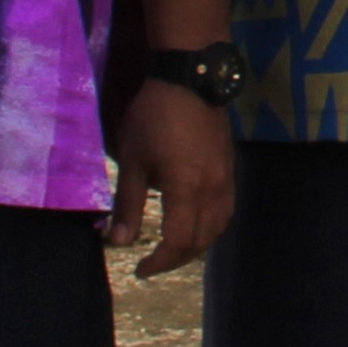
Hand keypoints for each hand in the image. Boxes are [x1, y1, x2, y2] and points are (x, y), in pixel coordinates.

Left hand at [110, 79, 235, 279]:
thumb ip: (127, 204)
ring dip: (196, 246)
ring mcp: (226, 179)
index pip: (179, 242)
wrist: (192, 78)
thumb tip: (118, 242)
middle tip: (151, 263)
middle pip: (201, 241)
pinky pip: (226, 210)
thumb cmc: (155, 116)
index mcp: (187, 190)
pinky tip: (195, 223)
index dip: (159, 262)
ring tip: (172, 248)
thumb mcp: (133, 160)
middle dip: (176, 259)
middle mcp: (213, 190)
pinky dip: (211, 227)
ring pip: (219, 228)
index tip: (139, 269)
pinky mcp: (229, 169)